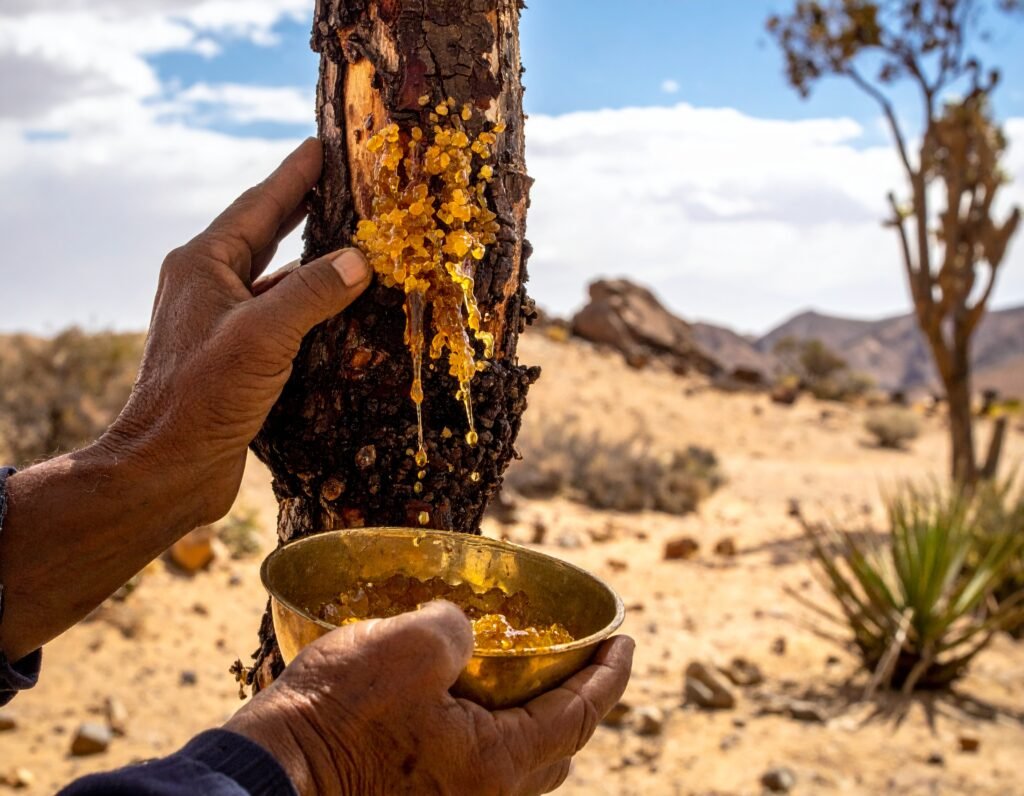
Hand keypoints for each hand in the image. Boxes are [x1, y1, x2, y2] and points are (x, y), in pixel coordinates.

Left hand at [101, 138, 370, 526]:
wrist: (166, 466)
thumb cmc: (203, 396)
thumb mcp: (263, 336)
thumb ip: (312, 293)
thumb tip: (362, 259)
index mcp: (204, 265)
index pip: (258, 206)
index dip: (293, 175)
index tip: (322, 146)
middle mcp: (208, 286)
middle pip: (264, 235)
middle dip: (302, 208)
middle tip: (339, 183)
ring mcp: (219, 322)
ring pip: (273, 278)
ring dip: (309, 261)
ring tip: (349, 240)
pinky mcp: (233, 357)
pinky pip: (278, 315)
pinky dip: (307, 305)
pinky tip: (335, 308)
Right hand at [224, 602, 634, 794]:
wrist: (268, 778)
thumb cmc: (335, 715)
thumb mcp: (406, 648)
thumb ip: (456, 629)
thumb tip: (461, 632)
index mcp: (494, 765)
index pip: (578, 717)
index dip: (609, 676)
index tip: (625, 641)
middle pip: (558, 752)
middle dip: (579, 703)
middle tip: (583, 659)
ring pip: (519, 768)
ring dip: (536, 724)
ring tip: (532, 680)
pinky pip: (480, 773)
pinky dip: (495, 738)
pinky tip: (471, 706)